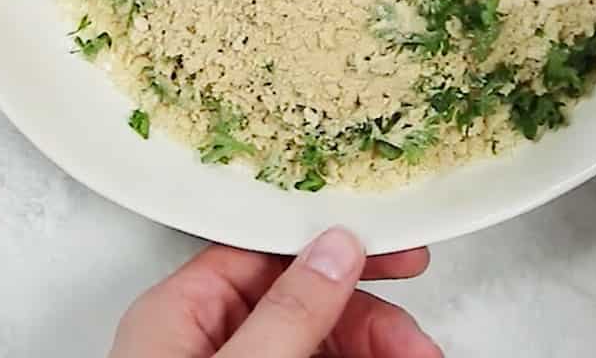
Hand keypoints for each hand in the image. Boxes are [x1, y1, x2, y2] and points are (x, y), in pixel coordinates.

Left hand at [109, 227, 441, 357]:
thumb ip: (287, 313)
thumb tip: (333, 251)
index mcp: (179, 315)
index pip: (265, 253)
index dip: (333, 248)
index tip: (392, 255)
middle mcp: (203, 344)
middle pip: (302, 304)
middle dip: (367, 322)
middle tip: (416, 345)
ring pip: (317, 349)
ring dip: (371, 353)